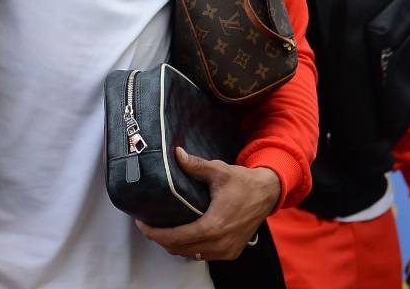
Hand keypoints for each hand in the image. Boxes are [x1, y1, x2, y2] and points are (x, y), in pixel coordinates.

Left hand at [135, 147, 279, 260]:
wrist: (268, 194)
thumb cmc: (243, 182)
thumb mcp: (218, 171)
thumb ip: (195, 166)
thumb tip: (176, 154)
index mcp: (213, 226)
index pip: (175, 238)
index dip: (154, 233)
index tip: (142, 223)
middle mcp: (219, 244)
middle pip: (178, 249)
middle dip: (160, 238)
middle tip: (148, 224)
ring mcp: (226, 251)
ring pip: (190, 254)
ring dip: (174, 244)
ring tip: (162, 228)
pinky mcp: (231, 252)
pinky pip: (203, 255)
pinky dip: (190, 247)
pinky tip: (183, 234)